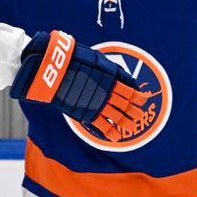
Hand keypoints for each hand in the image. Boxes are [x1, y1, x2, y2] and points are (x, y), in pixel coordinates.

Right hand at [10, 31, 147, 141]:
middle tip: (139, 115)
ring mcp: (97, 103)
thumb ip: (112, 70)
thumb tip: (127, 78)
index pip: (129, 90)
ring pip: (117, 116)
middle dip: (134, 111)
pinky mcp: (85, 112)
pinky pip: (101, 125)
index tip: (142, 100)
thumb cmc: (74, 59)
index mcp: (110, 77)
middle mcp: (107, 91)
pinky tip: (115, 137)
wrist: (55, 68)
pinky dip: (110, 132)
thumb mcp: (96, 59)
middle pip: (126, 105)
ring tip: (131, 127)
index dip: (137, 97)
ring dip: (126, 123)